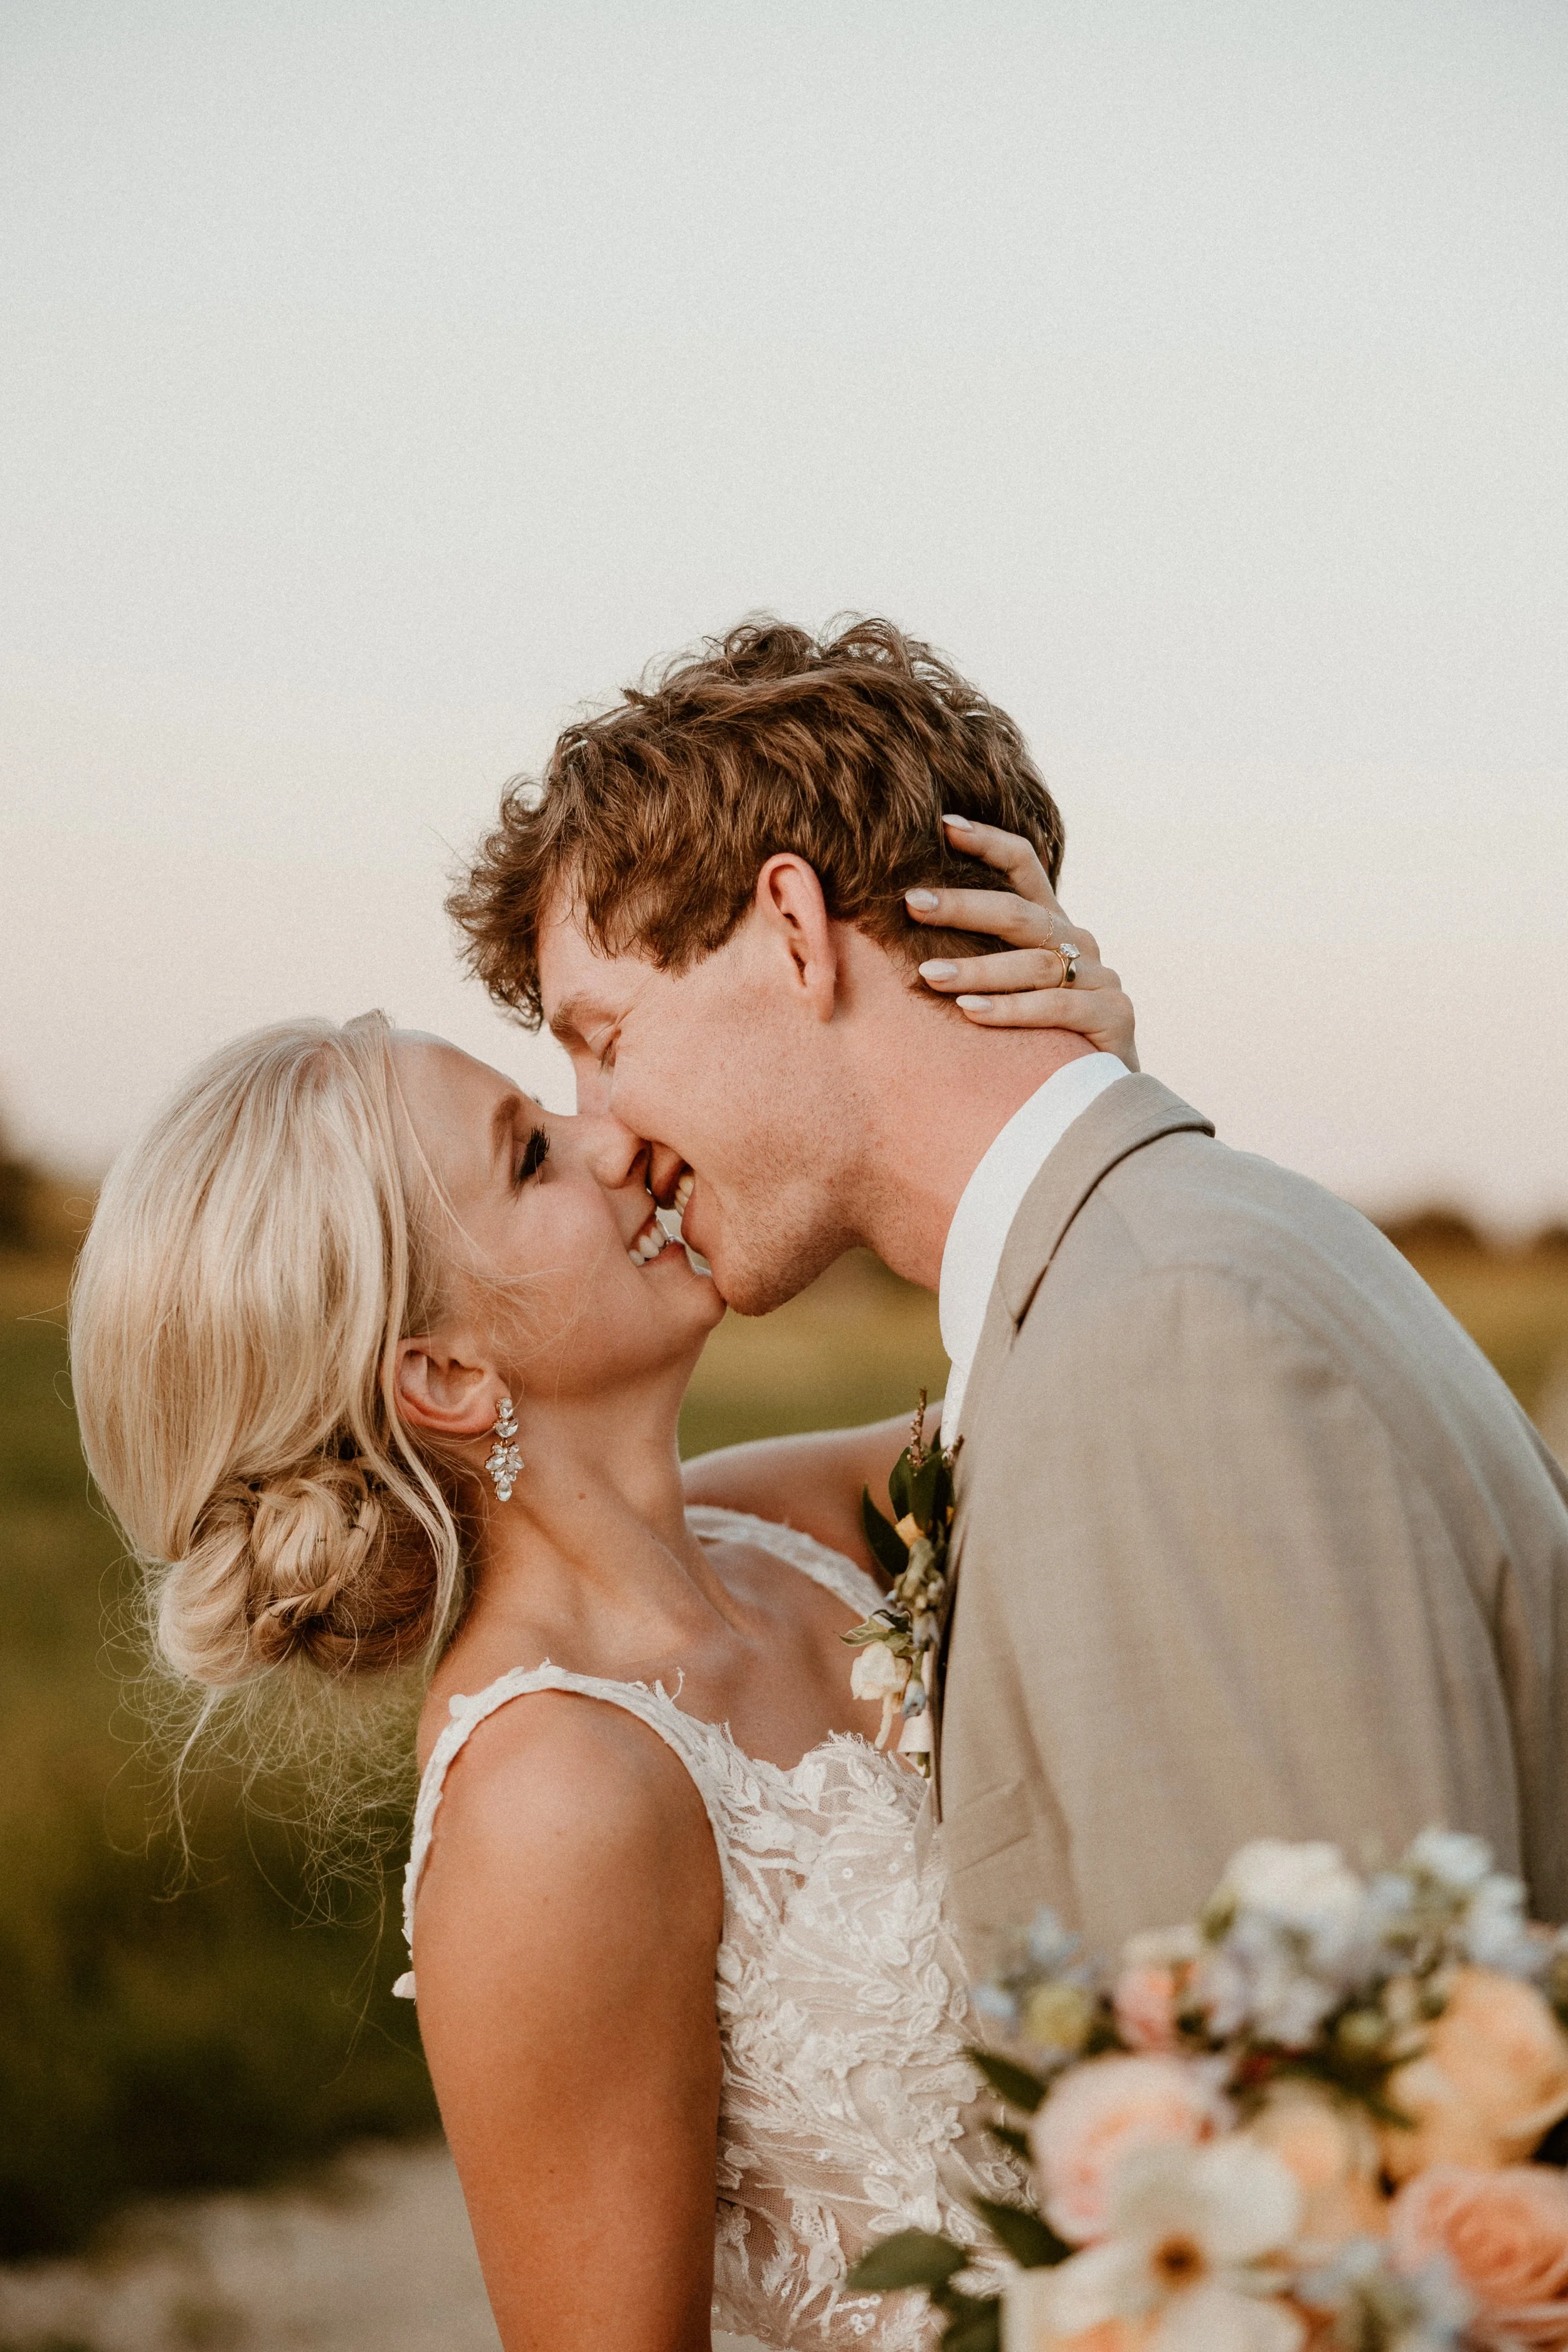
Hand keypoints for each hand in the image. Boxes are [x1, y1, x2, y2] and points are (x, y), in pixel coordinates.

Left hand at [905, 814, 1138, 1069]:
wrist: (1101, 1095)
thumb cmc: (1037, 1039)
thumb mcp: (1007, 988)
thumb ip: (973, 955)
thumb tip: (900, 927)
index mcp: (1051, 925)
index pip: (1023, 865)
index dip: (987, 841)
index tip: (942, 825)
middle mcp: (1078, 942)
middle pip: (1020, 913)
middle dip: (962, 906)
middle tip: (912, 903)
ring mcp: (1100, 978)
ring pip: (1032, 964)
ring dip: (977, 969)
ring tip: (928, 976)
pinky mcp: (1112, 1016)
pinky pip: (1055, 1008)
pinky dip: (1011, 1010)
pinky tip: (971, 1013)